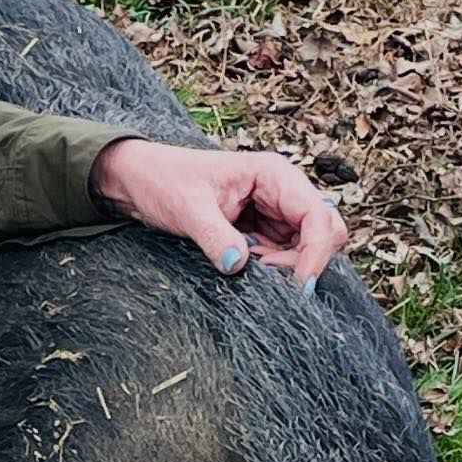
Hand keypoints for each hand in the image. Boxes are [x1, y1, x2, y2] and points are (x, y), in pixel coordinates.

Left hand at [89, 139, 346, 289]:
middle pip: (323, 234)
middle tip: (261, 273)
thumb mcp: (187, 209)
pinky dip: (270, 268)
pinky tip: (242, 264)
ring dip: (284, 267)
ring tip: (244, 263)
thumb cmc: (162, 181)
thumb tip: (239, 265)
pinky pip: (283, 255)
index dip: (316, 253)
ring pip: (305, 249)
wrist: (139, 179)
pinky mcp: (263, 229)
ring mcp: (274, 211)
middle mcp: (282, 191)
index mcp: (274, 175)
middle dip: (302, 262)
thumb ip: (214, 236)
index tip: (299, 286)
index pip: (318, 217)